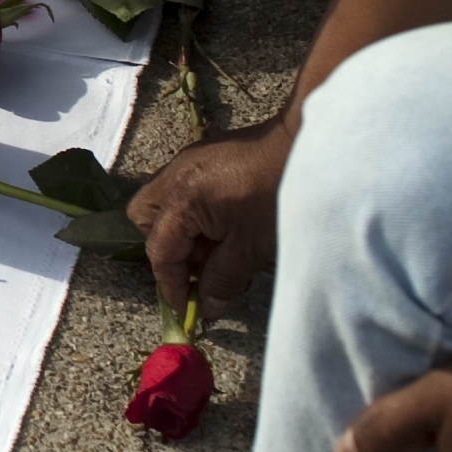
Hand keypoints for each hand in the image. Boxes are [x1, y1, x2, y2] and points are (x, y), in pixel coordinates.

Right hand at [129, 117, 287, 307]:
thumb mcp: (251, 247)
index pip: (160, 251)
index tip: (188, 307)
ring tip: (217, 250)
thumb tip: (207, 307)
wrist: (305, 144)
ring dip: (182, 233)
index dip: (172, 284)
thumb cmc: (277, 195)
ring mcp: (187, 162)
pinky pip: (182, 191)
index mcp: (180, 199)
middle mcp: (173, 176)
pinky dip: (194, 216)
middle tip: (195, 268)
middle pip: (146, 220)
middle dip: (164, 249)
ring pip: (163, 205)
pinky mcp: (203, 157)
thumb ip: (223, 279)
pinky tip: (225, 227)